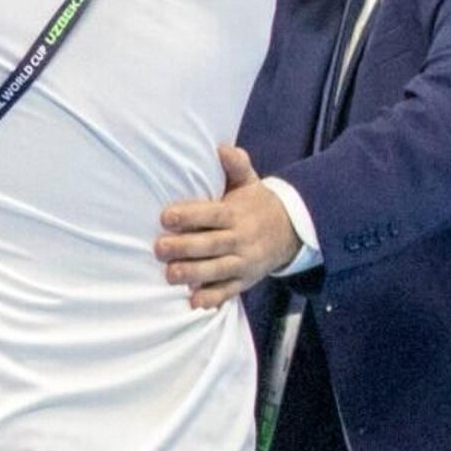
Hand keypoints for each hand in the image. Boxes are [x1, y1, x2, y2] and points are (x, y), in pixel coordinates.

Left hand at [154, 142, 300, 308]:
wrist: (291, 230)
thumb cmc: (257, 204)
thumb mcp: (251, 182)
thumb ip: (237, 166)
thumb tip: (222, 147)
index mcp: (237, 214)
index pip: (212, 215)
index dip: (190, 216)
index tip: (166, 217)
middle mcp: (241, 239)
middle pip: (211, 244)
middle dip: (185, 248)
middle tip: (159, 248)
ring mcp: (244, 262)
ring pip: (218, 270)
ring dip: (194, 274)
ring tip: (170, 275)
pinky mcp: (245, 280)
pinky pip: (229, 291)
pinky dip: (213, 298)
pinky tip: (195, 302)